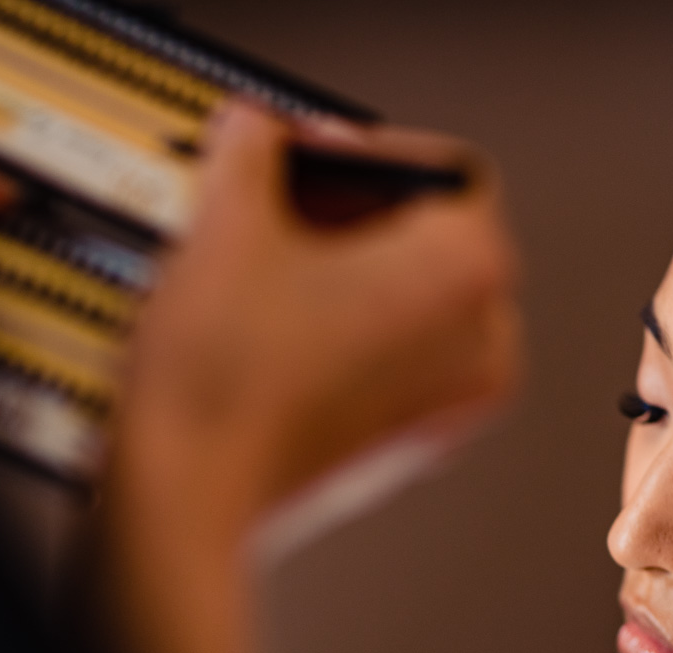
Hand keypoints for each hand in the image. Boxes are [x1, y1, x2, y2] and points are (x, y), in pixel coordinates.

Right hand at [115, 101, 522, 540]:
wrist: (189, 496)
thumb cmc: (224, 384)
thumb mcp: (227, 224)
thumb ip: (250, 150)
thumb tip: (253, 136)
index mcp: (467, 269)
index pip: (438, 171)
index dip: (361, 153)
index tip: (306, 154)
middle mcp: (483, 340)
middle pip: (432, 238)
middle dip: (352, 215)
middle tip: (281, 205)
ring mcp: (451, 404)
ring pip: (414, 305)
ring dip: (348, 276)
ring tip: (271, 271)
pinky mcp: (408, 447)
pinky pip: (396, 363)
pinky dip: (349, 335)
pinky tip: (276, 330)